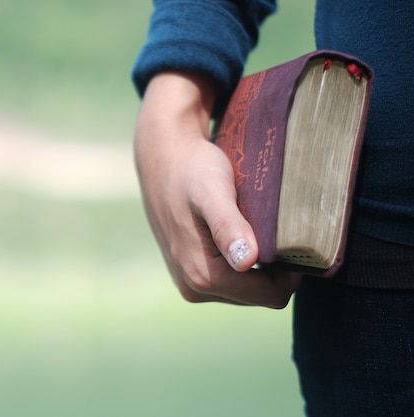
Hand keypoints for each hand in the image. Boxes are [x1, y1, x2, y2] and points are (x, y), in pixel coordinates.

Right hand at [134, 72, 300, 307]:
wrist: (162, 161)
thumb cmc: (192, 171)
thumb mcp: (213, 192)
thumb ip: (228, 227)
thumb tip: (246, 262)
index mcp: (203, 276)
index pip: (270, 295)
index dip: (291, 272)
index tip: (296, 239)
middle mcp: (194, 288)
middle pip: (258, 296)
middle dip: (275, 271)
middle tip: (277, 230)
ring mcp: (190, 284)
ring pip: (246, 291)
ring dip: (260, 268)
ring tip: (257, 230)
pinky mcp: (188, 275)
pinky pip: (231, 283)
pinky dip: (244, 265)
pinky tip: (243, 235)